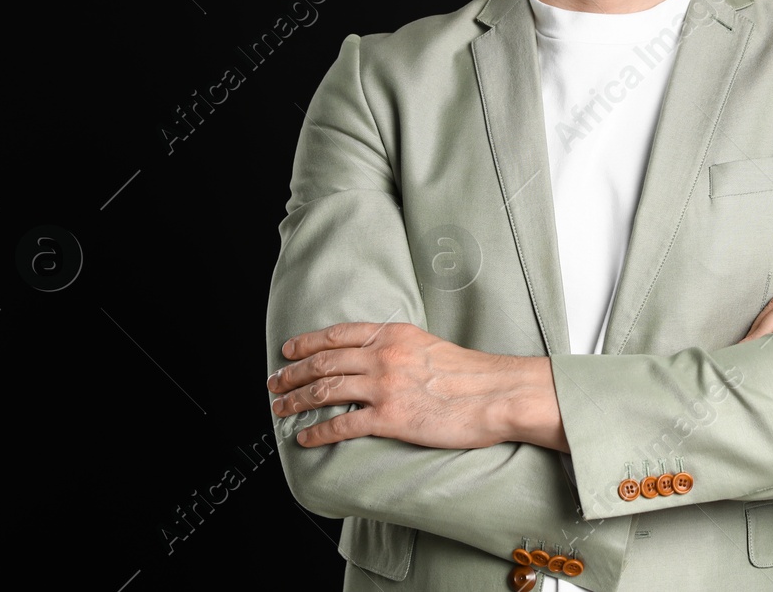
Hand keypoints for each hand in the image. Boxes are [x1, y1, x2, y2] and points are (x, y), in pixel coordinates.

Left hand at [267, 322, 567, 451]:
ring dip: (297, 401)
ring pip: (325, 390)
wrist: (497, 393)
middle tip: (275, 383)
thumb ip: (400, 349)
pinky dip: (317, 432)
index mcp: (394, 334)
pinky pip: (342, 424)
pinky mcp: (390, 418)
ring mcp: (385, 386)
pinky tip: (305, 438)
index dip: (308, 343)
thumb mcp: (429, 346)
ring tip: (281, 410)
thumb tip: (377, 360)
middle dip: (293, 373)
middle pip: (324, 362)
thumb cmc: (472, 375)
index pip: (338, 335)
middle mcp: (383, 356)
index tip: (289, 351)